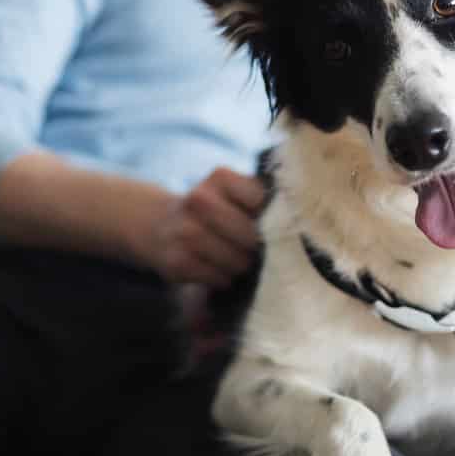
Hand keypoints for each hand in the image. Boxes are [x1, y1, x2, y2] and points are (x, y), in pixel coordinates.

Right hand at [145, 167, 265, 287]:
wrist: (162, 225)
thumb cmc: (216, 211)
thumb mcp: (235, 193)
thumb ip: (263, 201)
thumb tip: (292, 225)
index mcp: (220, 178)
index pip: (261, 200)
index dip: (270, 217)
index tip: (267, 222)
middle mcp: (198, 199)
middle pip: (250, 235)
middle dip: (255, 246)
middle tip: (253, 248)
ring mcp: (185, 231)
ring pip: (235, 260)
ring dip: (240, 265)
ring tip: (235, 259)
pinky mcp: (176, 261)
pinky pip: (217, 278)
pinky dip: (223, 278)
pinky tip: (218, 269)